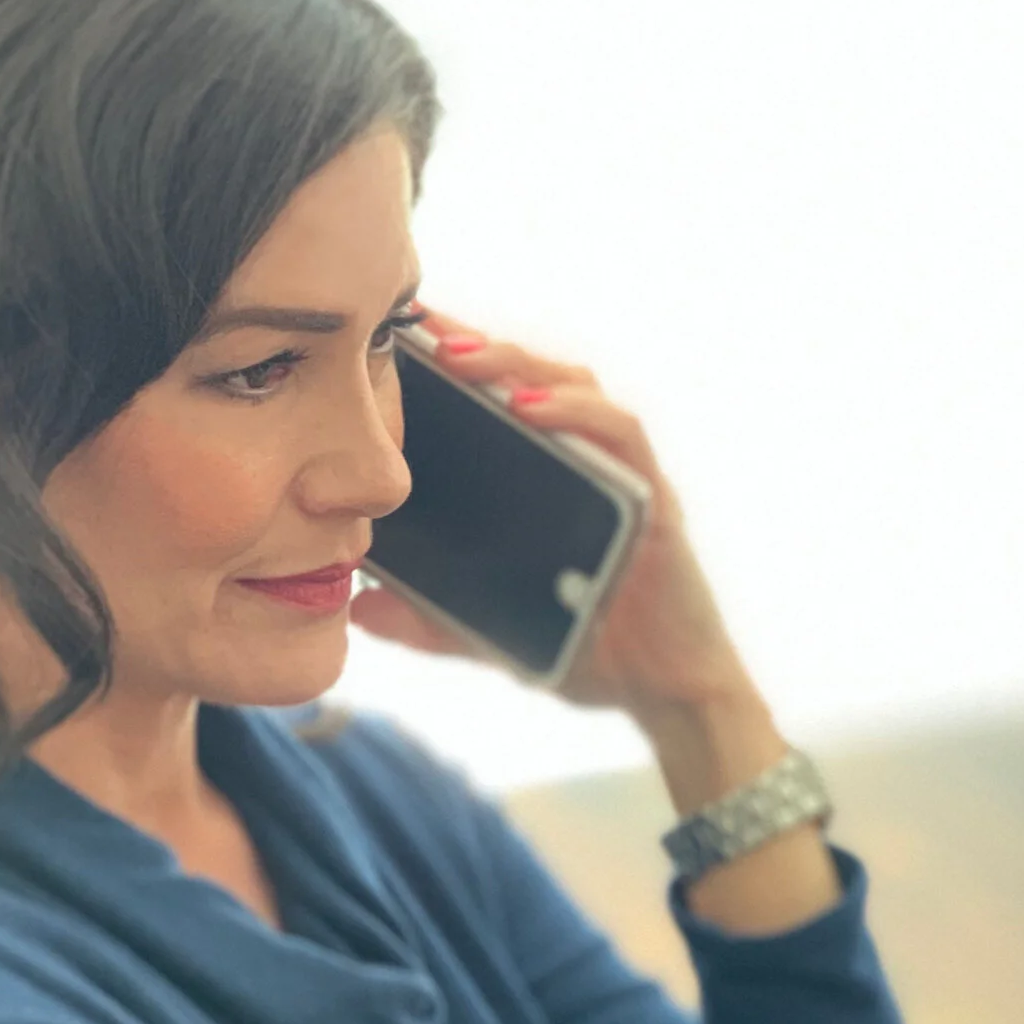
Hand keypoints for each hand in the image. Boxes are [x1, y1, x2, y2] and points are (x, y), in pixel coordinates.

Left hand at [347, 307, 752, 720]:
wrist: (666, 692)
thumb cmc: (588, 651)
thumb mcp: (488, 635)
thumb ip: (428, 623)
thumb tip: (357, 609)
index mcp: (548, 480)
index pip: (500, 397)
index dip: (454, 357)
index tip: (396, 333)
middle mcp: (588, 462)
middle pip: (533, 374)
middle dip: (476, 345)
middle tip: (419, 331)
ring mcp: (624, 473)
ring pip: (577, 385)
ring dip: (519, 362)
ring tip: (461, 357)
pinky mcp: (654, 496)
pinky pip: (620, 434)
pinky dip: (577, 411)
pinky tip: (530, 404)